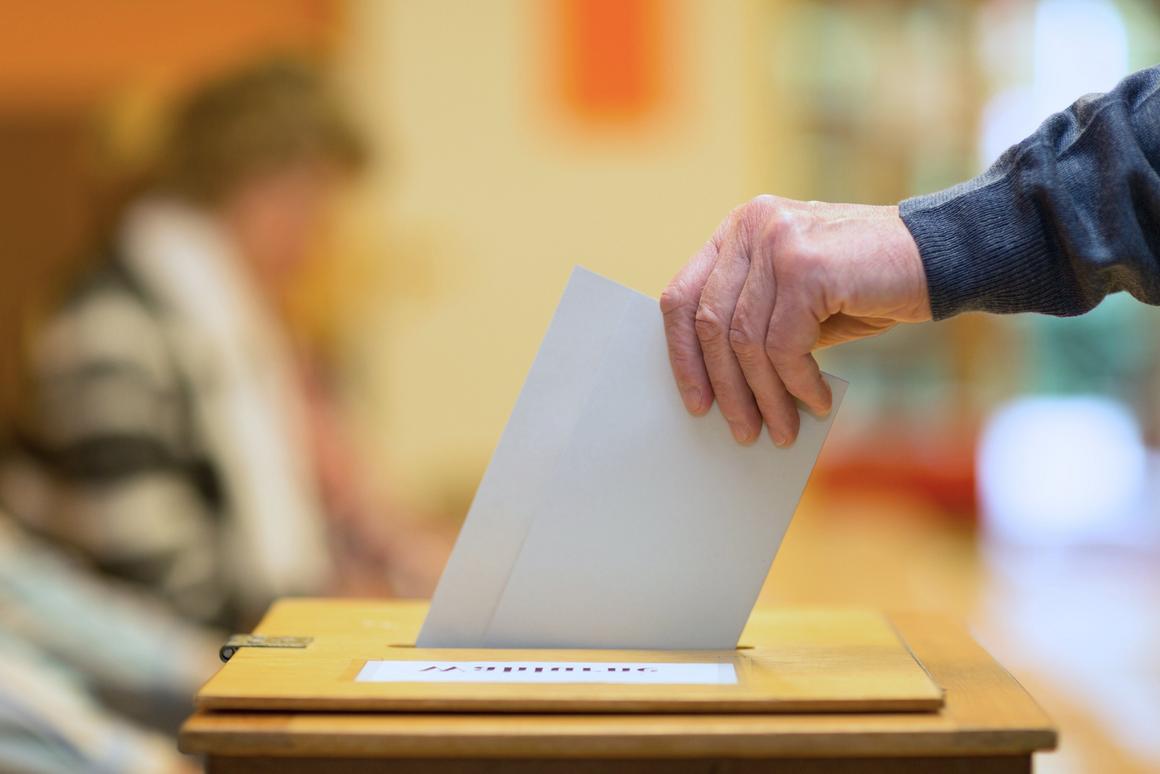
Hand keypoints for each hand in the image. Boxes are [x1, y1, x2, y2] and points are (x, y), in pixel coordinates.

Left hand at [660, 195, 930, 445]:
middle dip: (726, 387)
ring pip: (746, 340)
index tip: (696, 402)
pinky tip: (817, 402)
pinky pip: (783, 346)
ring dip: (765, 396)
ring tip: (782, 430)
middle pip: (710, 323)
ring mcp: (777, 241)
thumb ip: (755, 323)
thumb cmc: (864, 285)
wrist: (941, 256)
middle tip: (742, 430)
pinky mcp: (807, 267)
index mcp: (738, 230)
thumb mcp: (796, 300)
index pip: (683, 296)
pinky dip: (798, 384)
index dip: (682, 355)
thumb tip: (719, 389)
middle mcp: (751, 226)